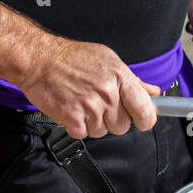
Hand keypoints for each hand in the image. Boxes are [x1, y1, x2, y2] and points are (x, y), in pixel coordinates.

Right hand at [18, 38, 158, 139]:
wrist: (40, 59)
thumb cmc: (72, 58)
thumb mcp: (108, 60)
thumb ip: (133, 80)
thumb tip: (152, 92)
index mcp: (119, 76)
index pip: (144, 108)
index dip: (146, 119)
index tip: (144, 121)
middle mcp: (106, 92)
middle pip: (122, 126)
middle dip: (113, 120)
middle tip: (100, 105)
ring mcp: (89, 106)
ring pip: (102, 132)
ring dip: (93, 123)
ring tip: (83, 103)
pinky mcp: (72, 118)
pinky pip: (83, 134)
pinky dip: (77, 126)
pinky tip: (73, 110)